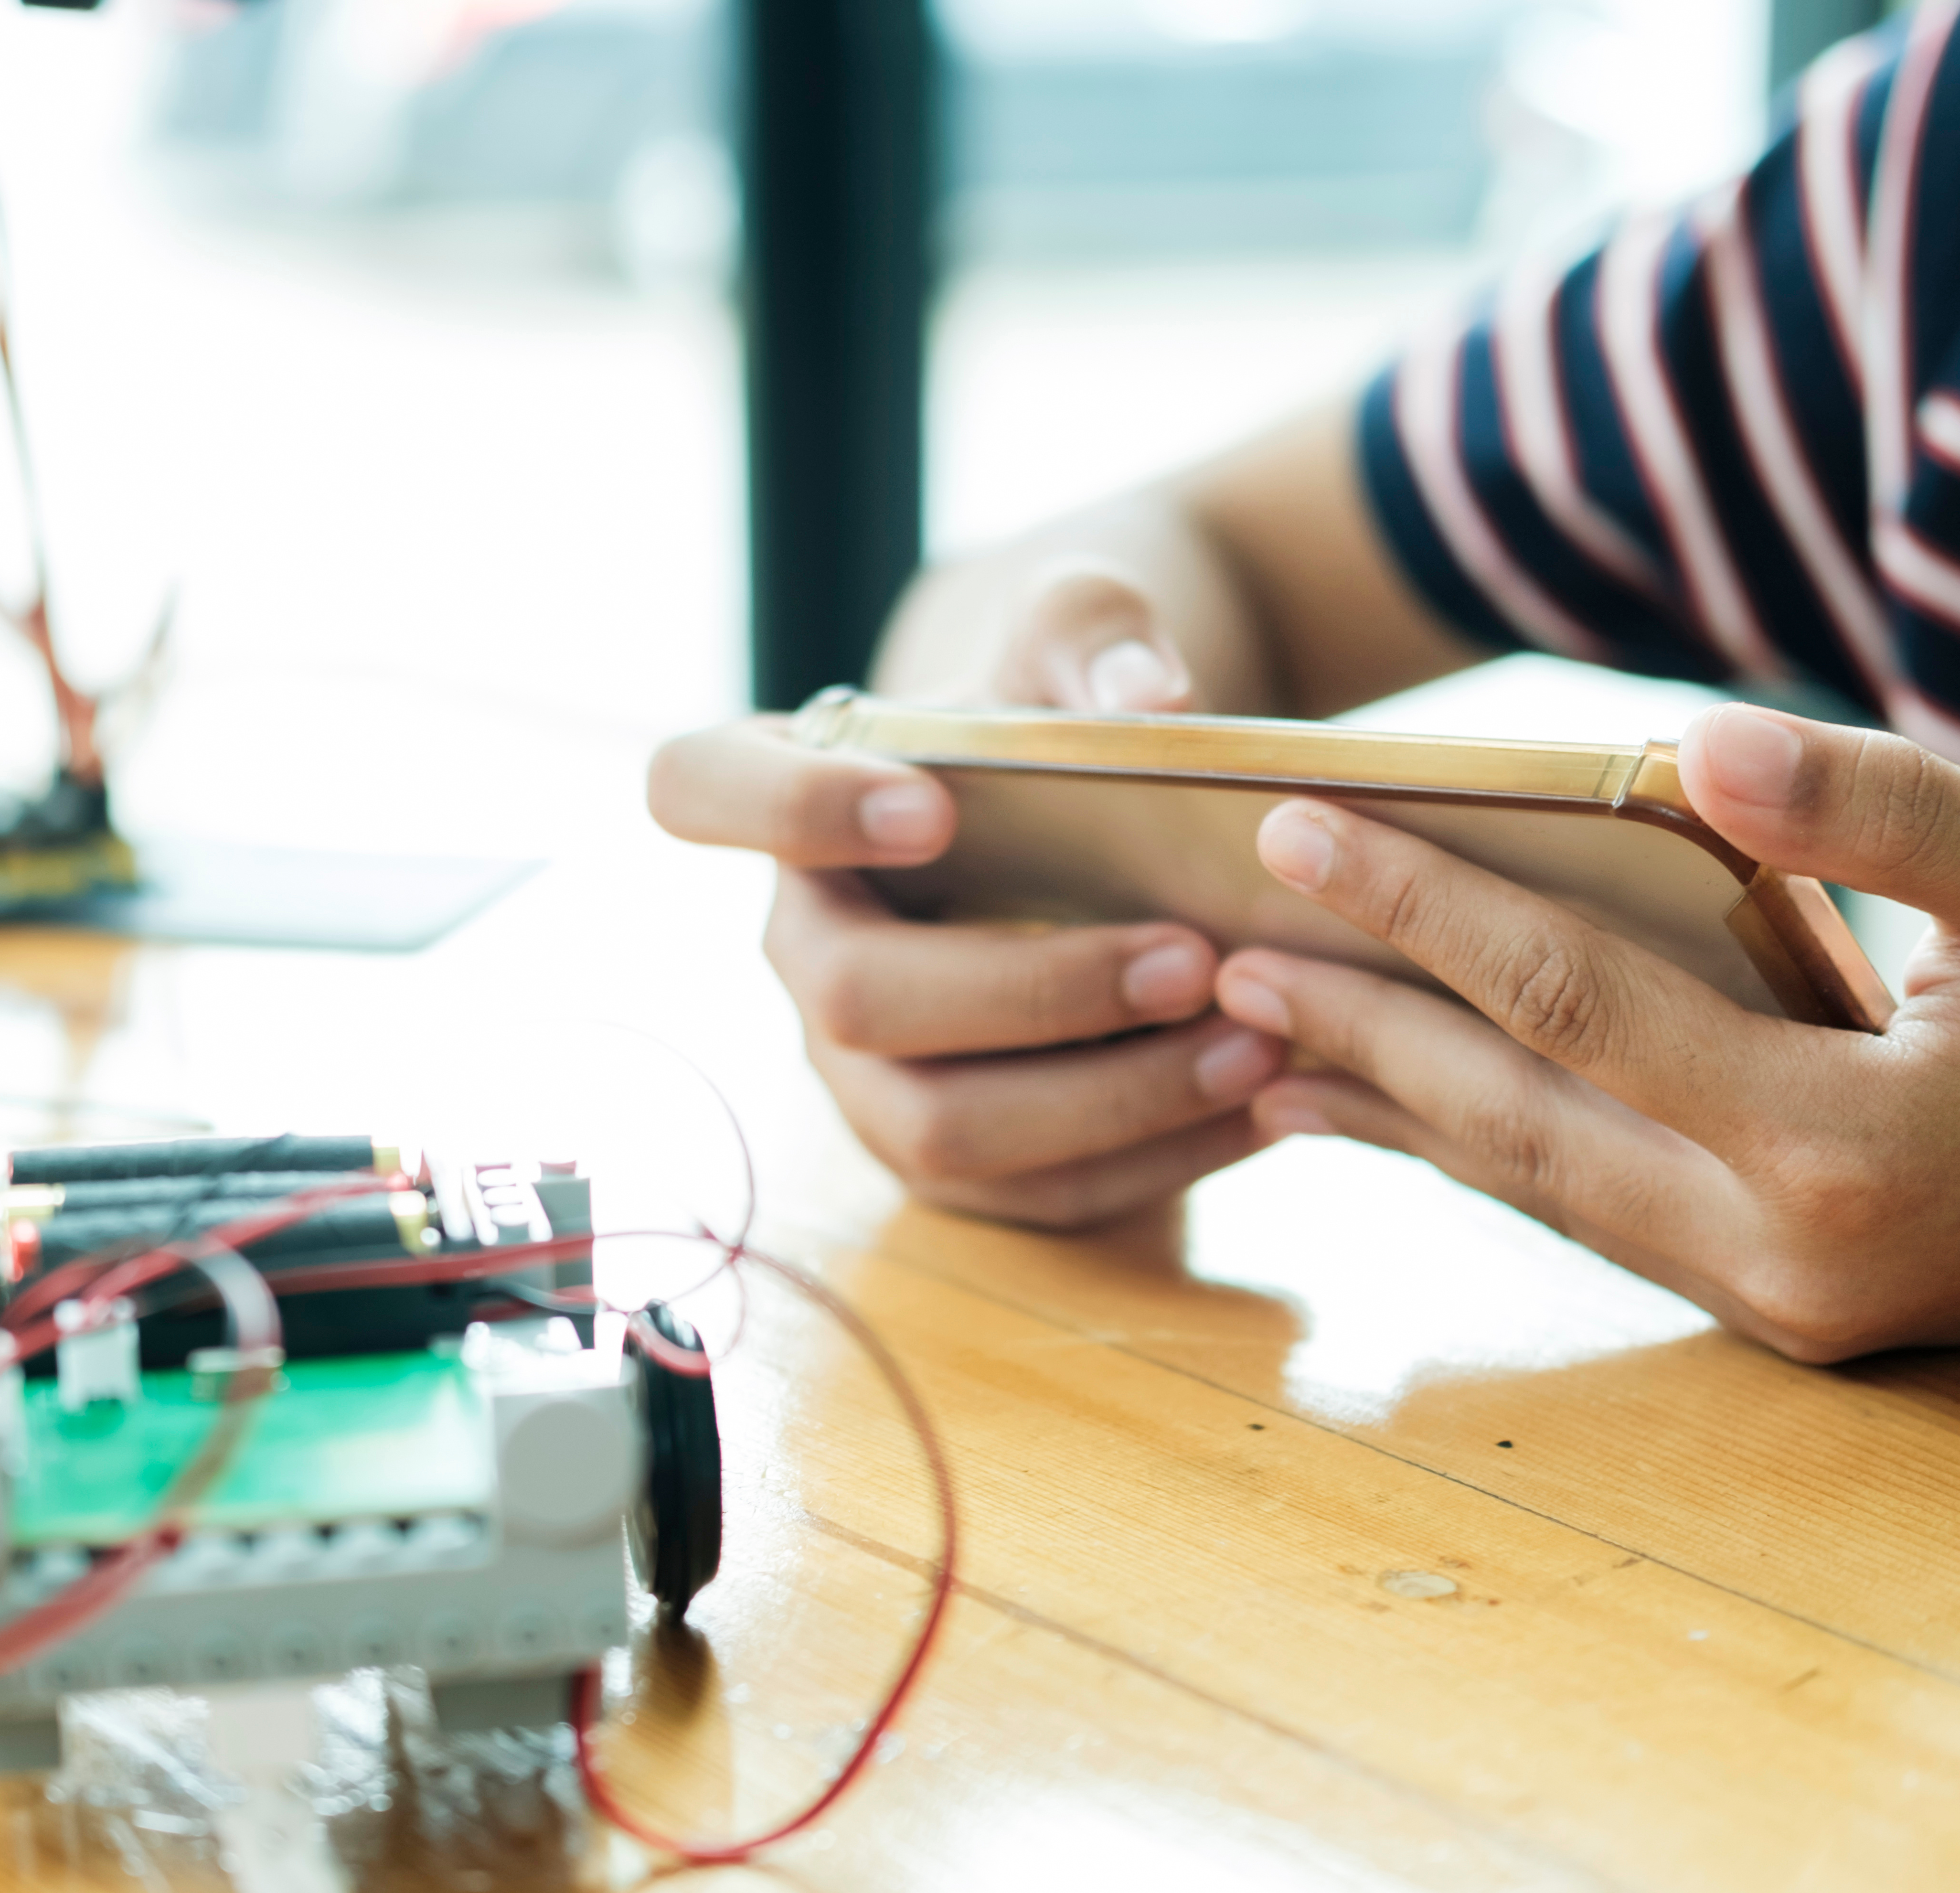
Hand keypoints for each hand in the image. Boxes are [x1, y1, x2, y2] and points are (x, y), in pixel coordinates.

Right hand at [648, 567, 1286, 1226]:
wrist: (1100, 828)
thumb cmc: (1055, 724)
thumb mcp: (1077, 638)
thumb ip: (1096, 631)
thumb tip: (1147, 697)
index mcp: (787, 795)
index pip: (697, 790)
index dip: (788, 810)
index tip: (927, 808)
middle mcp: (803, 947)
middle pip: (858, 998)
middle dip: (1032, 992)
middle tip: (1190, 957)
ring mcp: (861, 1068)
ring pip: (943, 1127)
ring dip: (1110, 1099)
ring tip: (1255, 1040)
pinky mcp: (949, 1154)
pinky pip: (1033, 1194)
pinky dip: (1156, 1162)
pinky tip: (1262, 1104)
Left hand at [1213, 704, 1959, 1358]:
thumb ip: (1873, 810)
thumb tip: (1687, 750)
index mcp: (1850, 1155)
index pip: (1570, 998)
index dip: (1418, 902)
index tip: (1287, 826)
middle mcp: (1800, 1261)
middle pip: (1519, 1115)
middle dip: (1360, 1028)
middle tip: (1213, 950)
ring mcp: (1802, 1307)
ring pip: (1547, 1184)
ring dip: (1400, 1111)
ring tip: (1257, 1046)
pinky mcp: (1814, 1306)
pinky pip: (1612, 1215)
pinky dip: (1502, 1153)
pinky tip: (1413, 1118)